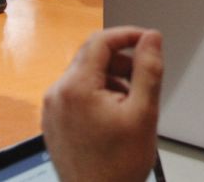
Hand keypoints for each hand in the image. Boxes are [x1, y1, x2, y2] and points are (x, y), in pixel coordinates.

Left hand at [43, 27, 162, 181]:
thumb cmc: (117, 167)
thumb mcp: (143, 112)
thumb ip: (148, 69)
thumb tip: (151, 39)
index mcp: (76, 88)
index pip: (101, 41)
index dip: (128, 35)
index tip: (148, 42)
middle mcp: (57, 95)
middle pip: (91, 57)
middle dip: (121, 63)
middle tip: (143, 82)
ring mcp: (52, 110)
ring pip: (85, 76)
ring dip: (111, 80)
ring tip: (130, 106)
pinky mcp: (54, 122)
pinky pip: (76, 94)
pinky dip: (97, 95)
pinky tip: (114, 117)